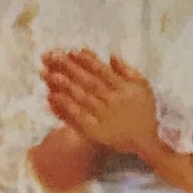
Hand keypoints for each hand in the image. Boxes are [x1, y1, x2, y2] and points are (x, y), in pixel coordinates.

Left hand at [42, 49, 159, 157]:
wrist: (145, 141)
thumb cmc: (144, 111)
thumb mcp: (143, 86)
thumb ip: (128, 70)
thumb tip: (111, 55)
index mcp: (123, 88)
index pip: (101, 71)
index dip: (85, 60)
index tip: (70, 51)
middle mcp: (112, 100)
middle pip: (87, 81)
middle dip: (68, 68)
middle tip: (50, 56)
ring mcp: (103, 116)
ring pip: (81, 97)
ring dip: (63, 85)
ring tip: (47, 73)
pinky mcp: (95, 131)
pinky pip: (78, 117)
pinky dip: (65, 107)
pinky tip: (51, 97)